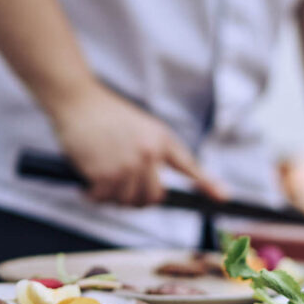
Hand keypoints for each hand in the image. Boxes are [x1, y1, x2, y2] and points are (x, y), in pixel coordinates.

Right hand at [51, 83, 223, 206]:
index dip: (208, 184)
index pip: (189, 166)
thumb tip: (158, 189)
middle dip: (137, 198)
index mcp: (161, 139)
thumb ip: (155, 153)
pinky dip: (94, 196)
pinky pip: (104, 199)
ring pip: (127, 201)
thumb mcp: (142, 127)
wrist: (79, 101)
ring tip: (103, 179)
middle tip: (121, 187)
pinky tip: (89, 185)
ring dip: (112, 197)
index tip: (224, 198)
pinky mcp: (105, 173)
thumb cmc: (107, 115)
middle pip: (153, 197)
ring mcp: (128, 164)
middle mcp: (149, 153)